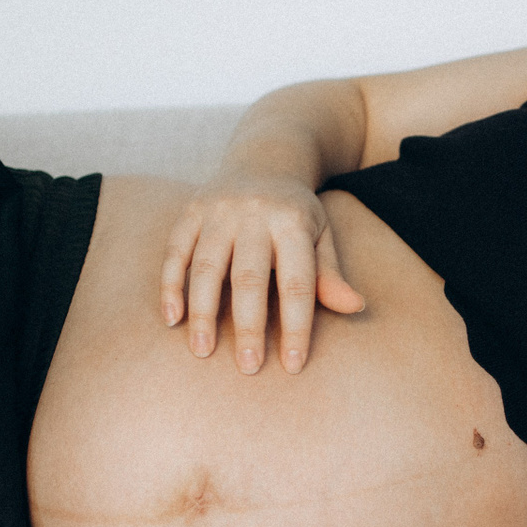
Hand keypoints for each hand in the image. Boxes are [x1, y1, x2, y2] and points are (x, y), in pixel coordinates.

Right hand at [160, 174, 364, 372]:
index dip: (296, 325)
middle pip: (249, 277)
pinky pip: (175, 250)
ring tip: (202, 350)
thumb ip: (330, 274)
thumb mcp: (321, 235)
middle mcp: (255, 214)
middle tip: (248, 367)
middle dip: (249, 325)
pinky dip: (171, 285)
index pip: (298, 283)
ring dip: (203, 311)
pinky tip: (173, 319)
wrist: (264, 159)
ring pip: (207, 265)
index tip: (292, 364)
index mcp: (293, 222)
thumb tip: (355, 307)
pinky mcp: (191, 210)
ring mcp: (218, 211)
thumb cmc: (297, 213)